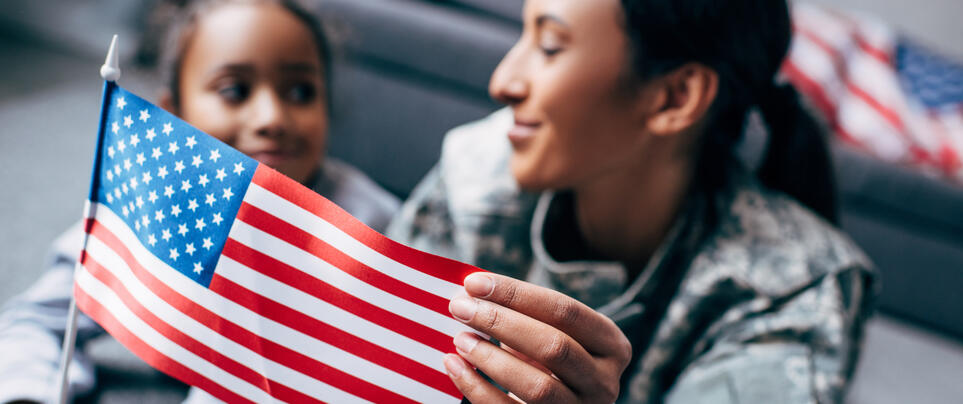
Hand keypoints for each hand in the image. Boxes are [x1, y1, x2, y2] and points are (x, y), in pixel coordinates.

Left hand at [444, 273, 631, 402]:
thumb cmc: (550, 360)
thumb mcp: (551, 333)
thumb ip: (524, 314)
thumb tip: (471, 292)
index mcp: (612, 346)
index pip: (565, 311)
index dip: (517, 294)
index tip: (474, 283)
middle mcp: (604, 382)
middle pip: (553, 347)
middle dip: (501, 322)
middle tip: (460, 307)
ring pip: (537, 386)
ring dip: (491, 358)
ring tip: (461, 339)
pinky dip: (477, 388)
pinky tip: (454, 366)